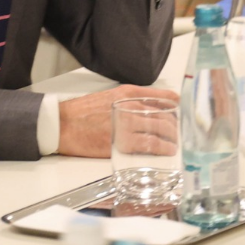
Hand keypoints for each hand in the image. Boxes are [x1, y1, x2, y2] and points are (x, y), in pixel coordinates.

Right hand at [57, 85, 177, 157]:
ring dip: (172, 137)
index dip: (175, 104)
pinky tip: (166, 150)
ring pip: (160, 130)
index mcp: (127, 93)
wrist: (62, 124)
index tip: (182, 110)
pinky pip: (149, 145)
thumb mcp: (108, 97)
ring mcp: (127, 124)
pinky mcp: (122, 142)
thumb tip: (148, 109)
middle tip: (179, 133)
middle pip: (164, 115)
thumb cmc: (82, 112)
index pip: (161, 96)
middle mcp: (130, 106)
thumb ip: (128, 101)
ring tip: (175, 143)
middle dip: (175, 125)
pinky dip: (162, 148)